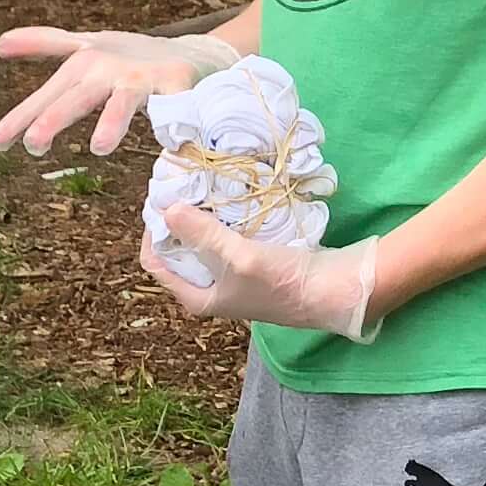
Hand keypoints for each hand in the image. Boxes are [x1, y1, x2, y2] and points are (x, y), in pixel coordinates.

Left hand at [0, 25, 234, 155]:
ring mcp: (144, 78)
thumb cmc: (131, 55)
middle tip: (33, 144)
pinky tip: (170, 143)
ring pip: (125, 101)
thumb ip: (44, 45)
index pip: (47, 95)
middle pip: (78, 97)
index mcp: (85, 66)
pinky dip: (174, 123)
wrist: (190, 52)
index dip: (21, 118)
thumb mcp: (86, 47)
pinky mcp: (177, 85)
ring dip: (113, 121)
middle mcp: (110, 70)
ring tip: (100, 147)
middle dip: (56, 118)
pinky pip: (175, 108)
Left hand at [140, 205, 384, 338]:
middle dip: (178, 221)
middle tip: (181, 188)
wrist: (332, 290)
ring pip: (204, 242)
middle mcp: (211, 290)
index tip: (161, 200)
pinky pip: (227, 239)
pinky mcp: (252, 265)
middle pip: (179, 251)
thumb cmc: (282, 282)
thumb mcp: (237, 257)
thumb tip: (167, 209)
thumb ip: (202, 234)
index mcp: (198, 298)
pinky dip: (224, 221)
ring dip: (202, 218)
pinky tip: (230, 201)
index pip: (155, 264)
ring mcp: (232, 278)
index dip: (153, 233)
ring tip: (203, 189)